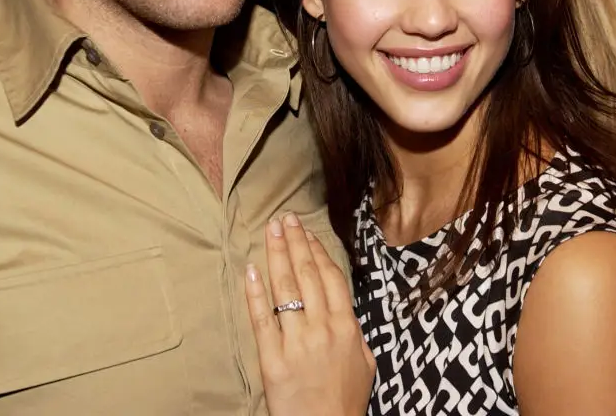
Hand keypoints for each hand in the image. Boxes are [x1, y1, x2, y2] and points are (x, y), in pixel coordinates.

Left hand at [245, 212, 375, 415]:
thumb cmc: (346, 403)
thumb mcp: (364, 364)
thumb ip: (354, 333)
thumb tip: (344, 311)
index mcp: (346, 327)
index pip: (330, 277)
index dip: (316, 251)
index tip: (306, 231)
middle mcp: (322, 328)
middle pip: (307, 274)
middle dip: (295, 242)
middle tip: (285, 218)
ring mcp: (296, 342)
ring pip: (285, 289)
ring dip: (277, 254)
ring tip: (271, 230)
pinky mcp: (272, 359)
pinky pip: (262, 319)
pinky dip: (255, 292)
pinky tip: (251, 269)